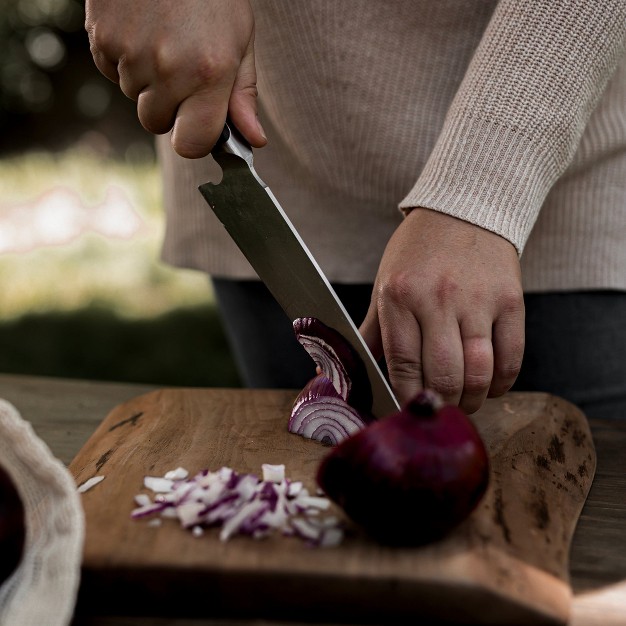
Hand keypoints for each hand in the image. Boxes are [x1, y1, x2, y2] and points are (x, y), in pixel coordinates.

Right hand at [85, 0, 265, 156]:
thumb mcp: (240, 40)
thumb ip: (243, 95)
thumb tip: (254, 140)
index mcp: (208, 74)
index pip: (191, 145)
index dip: (194, 138)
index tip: (199, 124)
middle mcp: (167, 69)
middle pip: (157, 123)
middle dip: (169, 107)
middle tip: (182, 68)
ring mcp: (130, 54)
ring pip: (134, 97)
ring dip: (146, 81)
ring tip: (163, 39)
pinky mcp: (101, 39)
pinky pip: (111, 72)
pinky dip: (124, 60)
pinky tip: (140, 30)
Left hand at [360, 208, 524, 413]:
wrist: (464, 209)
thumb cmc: (418, 252)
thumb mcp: (386, 285)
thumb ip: (371, 332)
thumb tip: (344, 371)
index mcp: (400, 296)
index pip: (402, 364)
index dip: (406, 397)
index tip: (409, 411)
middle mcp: (439, 298)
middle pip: (444, 376)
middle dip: (441, 404)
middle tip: (439, 408)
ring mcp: (478, 300)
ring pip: (479, 373)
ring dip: (472, 400)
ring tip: (464, 401)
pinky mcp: (511, 301)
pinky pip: (511, 358)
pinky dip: (500, 383)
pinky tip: (489, 384)